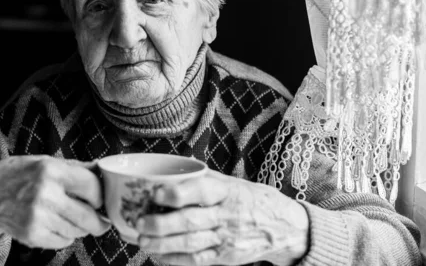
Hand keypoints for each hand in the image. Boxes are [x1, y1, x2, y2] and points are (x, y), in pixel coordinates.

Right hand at [0, 155, 110, 248]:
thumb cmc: (19, 175)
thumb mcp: (46, 162)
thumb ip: (76, 167)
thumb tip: (102, 168)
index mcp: (52, 171)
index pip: (91, 186)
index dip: (100, 196)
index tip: (100, 200)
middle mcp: (45, 193)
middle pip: (87, 216)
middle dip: (99, 222)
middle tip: (102, 222)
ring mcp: (38, 216)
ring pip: (76, 231)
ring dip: (81, 228)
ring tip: (74, 220)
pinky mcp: (31, 234)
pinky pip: (62, 242)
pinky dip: (66, 237)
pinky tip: (58, 226)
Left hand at [135, 170, 308, 265]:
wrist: (284, 227)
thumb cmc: (253, 199)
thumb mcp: (233, 182)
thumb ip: (205, 178)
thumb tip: (172, 169)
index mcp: (227, 191)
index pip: (201, 191)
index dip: (177, 193)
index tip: (155, 192)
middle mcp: (227, 215)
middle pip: (191, 222)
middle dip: (161, 224)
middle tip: (140, 221)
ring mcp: (227, 238)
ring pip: (190, 244)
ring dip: (163, 244)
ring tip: (144, 240)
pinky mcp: (226, 257)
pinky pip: (197, 261)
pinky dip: (176, 260)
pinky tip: (160, 256)